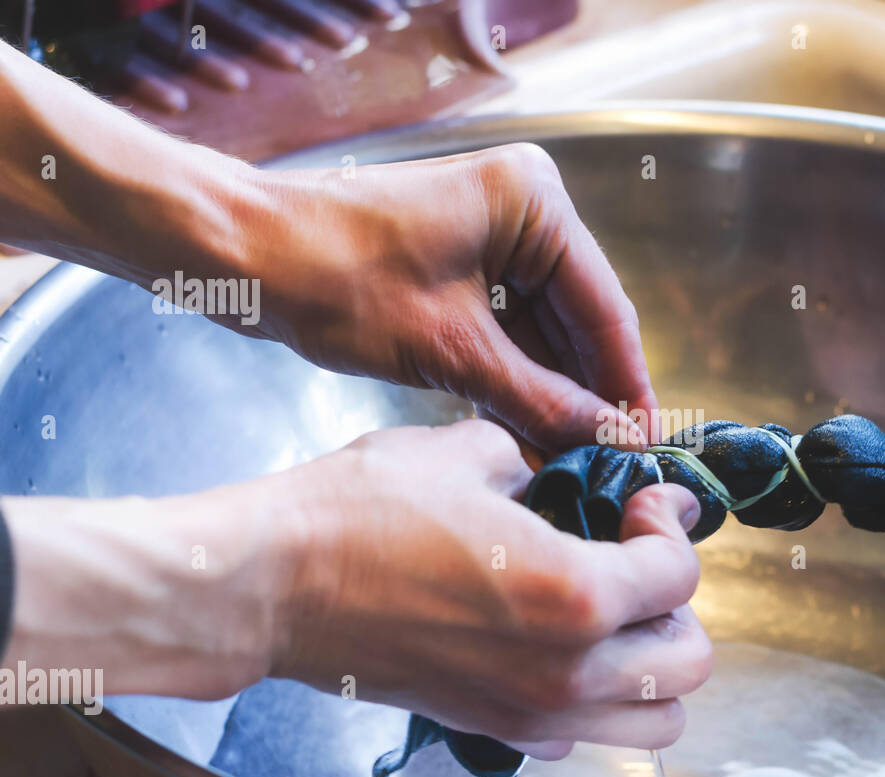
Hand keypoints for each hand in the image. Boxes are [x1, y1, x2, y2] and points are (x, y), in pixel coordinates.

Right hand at [4, 422, 710, 756]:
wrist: (271, 584)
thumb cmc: (356, 516)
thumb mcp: (464, 454)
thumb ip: (539, 462)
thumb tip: (560, 473)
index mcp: (574, 595)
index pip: (679, 575)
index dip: (674, 525)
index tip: (652, 503)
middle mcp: (566, 670)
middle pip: (687, 664)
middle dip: (678, 606)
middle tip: (639, 562)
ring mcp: (530, 711)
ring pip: (652, 721)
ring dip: (653, 665)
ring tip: (617, 616)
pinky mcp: (491, 727)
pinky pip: (582, 735)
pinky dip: (595, 700)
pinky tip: (559, 651)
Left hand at [235, 145, 658, 451]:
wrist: (237, 253)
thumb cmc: (334, 277)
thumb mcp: (449, 350)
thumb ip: (539, 399)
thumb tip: (607, 438)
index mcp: (534, 203)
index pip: (605, 307)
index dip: (626, 384)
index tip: (643, 445)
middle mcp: (524, 209)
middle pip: (579, 319)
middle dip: (589, 392)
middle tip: (613, 461)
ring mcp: (492, 235)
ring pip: (544, 330)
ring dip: (554, 393)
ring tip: (576, 458)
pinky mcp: (460, 264)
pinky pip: (507, 329)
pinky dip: (516, 378)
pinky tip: (533, 431)